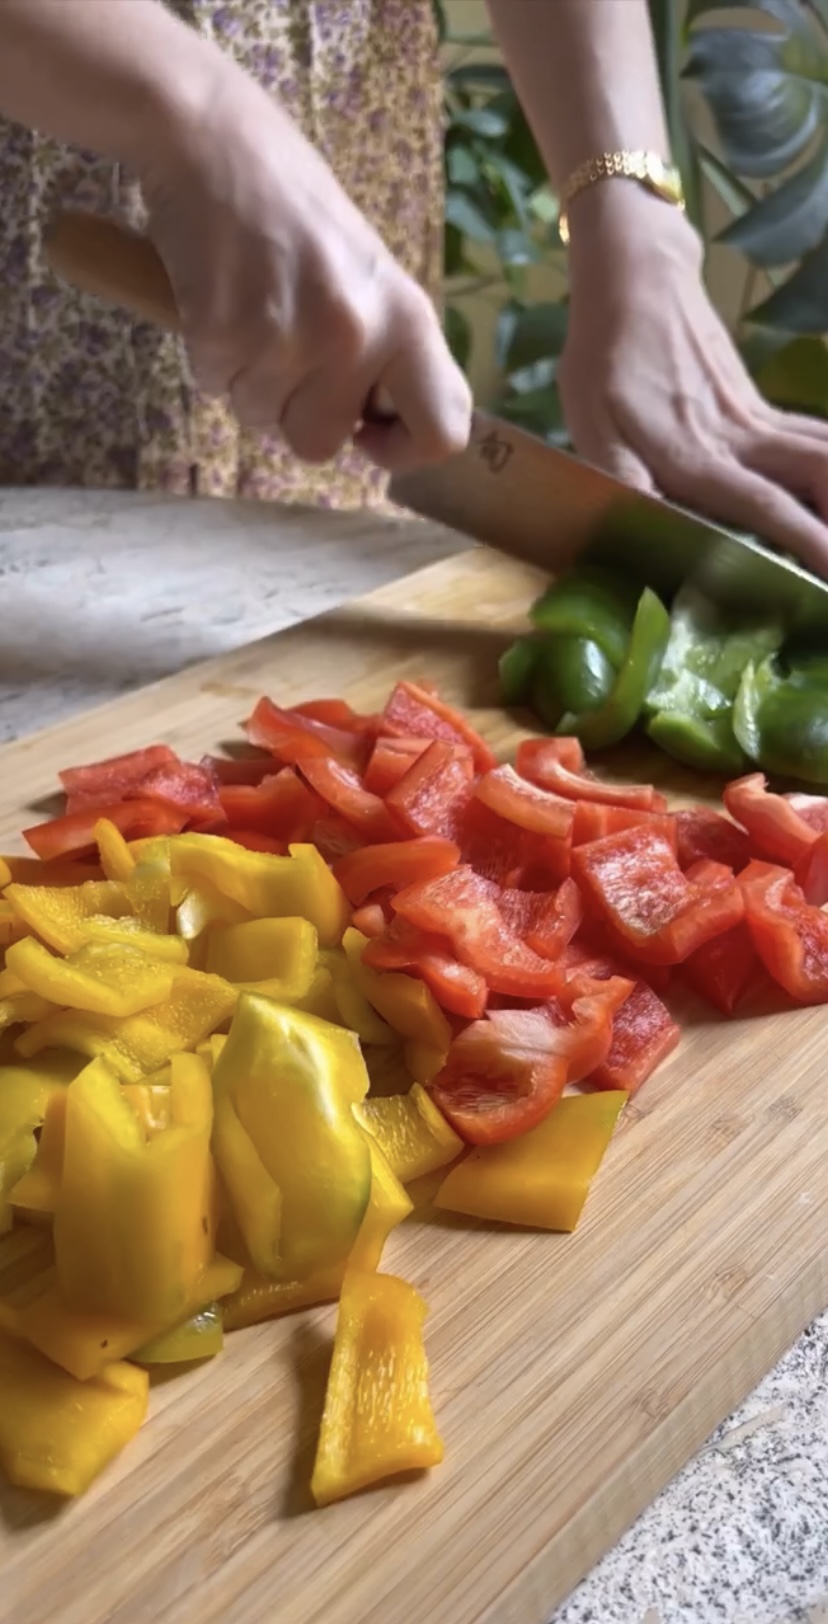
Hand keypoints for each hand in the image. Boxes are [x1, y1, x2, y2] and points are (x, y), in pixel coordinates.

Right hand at [138, 56, 470, 470]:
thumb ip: (387, 351)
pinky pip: (216, 390)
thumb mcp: (371, 277)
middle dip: (297, 412)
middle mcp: (355, 336)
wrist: (214, 142)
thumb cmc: (296, 208)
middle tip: (287, 348)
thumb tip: (384, 427)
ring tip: (253, 311)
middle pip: (322, 444)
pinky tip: (220, 302)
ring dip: (249, 380)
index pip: (442, 431)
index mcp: (408, 320)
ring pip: (261, 420)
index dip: (403, 447)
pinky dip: (212, 358)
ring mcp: (286, 340)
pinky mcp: (221, 337)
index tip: (369, 430)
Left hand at [559, 185, 827, 575]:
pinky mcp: (757, 406)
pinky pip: (810, 436)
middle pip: (819, 470)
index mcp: (699, 455)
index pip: (766, 505)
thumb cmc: (605, 363)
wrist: (635, 284)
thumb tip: (643, 530)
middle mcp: (741, 438)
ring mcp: (756, 417)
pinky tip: (827, 481)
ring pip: (823, 450)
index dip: (806, 539)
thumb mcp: (595, 430)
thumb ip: (621, 482)